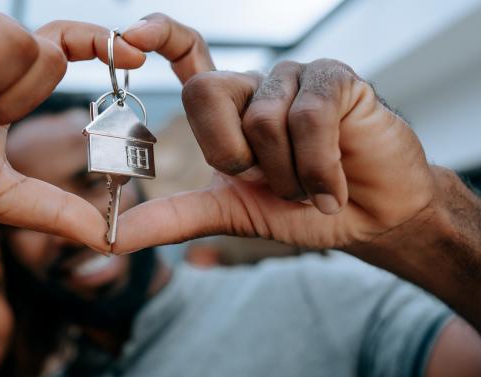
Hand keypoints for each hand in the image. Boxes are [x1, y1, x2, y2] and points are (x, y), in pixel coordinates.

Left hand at [114, 59, 435, 254]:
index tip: (131, 33)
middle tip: (265, 181)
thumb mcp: (230, 213)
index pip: (189, 54)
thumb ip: (173, 218)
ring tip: (310, 186)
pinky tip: (334, 189)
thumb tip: (111, 238)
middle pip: (205, 93)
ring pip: (261, 118)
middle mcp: (256, 84)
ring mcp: (296, 78)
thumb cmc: (301, 208)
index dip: (160, 36)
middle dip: (231, 156)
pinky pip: (308, 119)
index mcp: (229, 107)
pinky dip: (318, 169)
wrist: (369, 218)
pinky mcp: (335, 79)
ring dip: (286, 175)